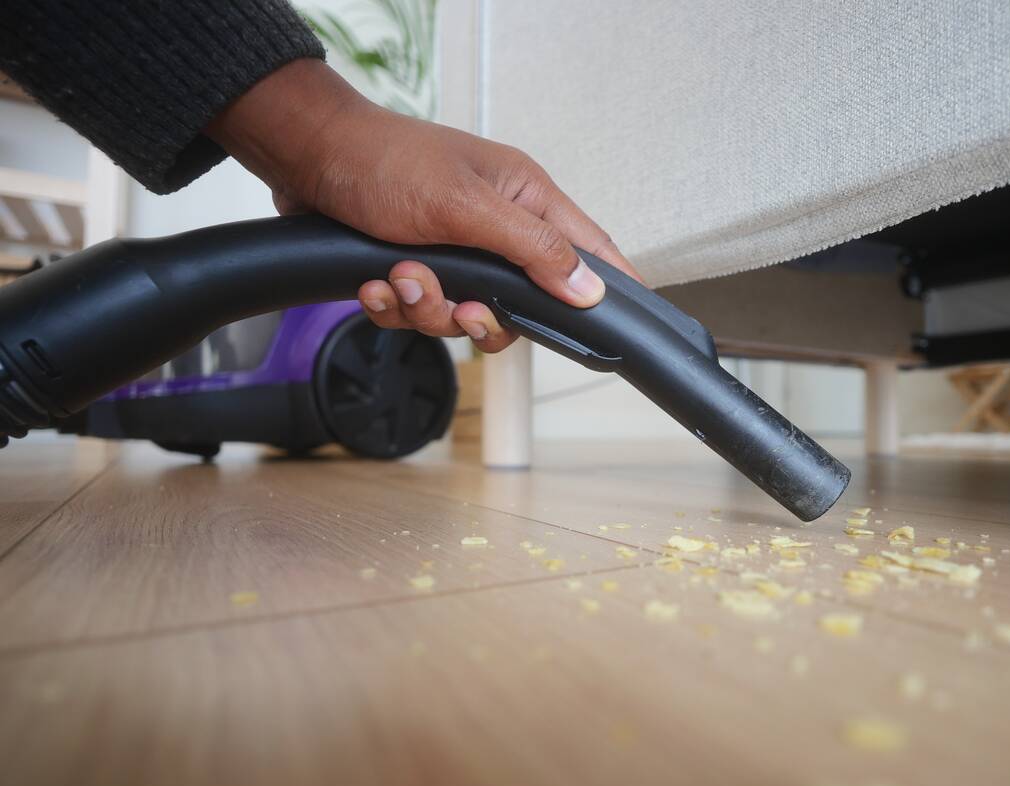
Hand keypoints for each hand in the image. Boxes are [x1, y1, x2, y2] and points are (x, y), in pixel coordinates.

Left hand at [206, 59, 641, 351]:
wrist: (306, 157)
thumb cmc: (384, 161)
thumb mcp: (466, 207)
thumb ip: (532, 249)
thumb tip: (590, 288)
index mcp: (524, 199)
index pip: (588, 248)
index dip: (608, 286)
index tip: (621, 323)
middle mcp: (495, 228)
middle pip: (519, 305)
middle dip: (478, 315)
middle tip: (459, 304)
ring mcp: (454, 251)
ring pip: (462, 315)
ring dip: (425, 308)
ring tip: (397, 275)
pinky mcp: (416, 268)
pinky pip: (418, 314)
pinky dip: (392, 307)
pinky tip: (373, 283)